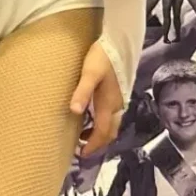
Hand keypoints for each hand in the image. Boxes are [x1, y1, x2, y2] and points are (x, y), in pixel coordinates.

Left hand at [69, 40, 122, 154]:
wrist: (120, 41)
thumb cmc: (103, 56)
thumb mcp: (89, 73)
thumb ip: (82, 91)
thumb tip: (74, 111)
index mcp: (109, 104)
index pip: (103, 132)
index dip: (93, 145)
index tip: (82, 154)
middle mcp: (117, 105)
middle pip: (110, 131)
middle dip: (98, 142)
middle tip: (83, 148)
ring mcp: (119, 99)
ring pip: (112, 124)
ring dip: (100, 132)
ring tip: (84, 134)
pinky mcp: (118, 92)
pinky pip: (112, 115)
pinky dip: (102, 122)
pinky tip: (91, 115)